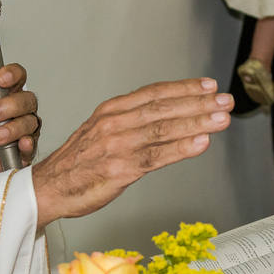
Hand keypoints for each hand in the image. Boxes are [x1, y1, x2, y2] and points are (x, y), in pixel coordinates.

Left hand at [0, 63, 40, 172]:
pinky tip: (21, 142)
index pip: (17, 79)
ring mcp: (28, 129)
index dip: (12, 74)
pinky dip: (27, 143)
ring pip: (30, 122)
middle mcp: (22, 112)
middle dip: (10, 105)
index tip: (0, 79)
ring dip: (13, 128)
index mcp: (8, 98)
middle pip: (27, 100)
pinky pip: (33, 144)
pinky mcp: (29, 148)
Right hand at [31, 79, 232, 230]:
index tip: (209, 85)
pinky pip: (156, 156)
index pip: (154, 93)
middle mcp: (115, 123)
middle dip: (199, 103)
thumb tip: (167, 118)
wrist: (49, 188)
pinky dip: (181, 148)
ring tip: (221, 119)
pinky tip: (201, 144)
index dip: (184, 88)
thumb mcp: (102, 132)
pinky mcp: (120, 169)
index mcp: (111, 111)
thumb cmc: (78, 164)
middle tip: (225, 100)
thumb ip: (132, 124)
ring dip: (196, 123)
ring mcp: (117, 145)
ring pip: (163, 129)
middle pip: (163, 107)